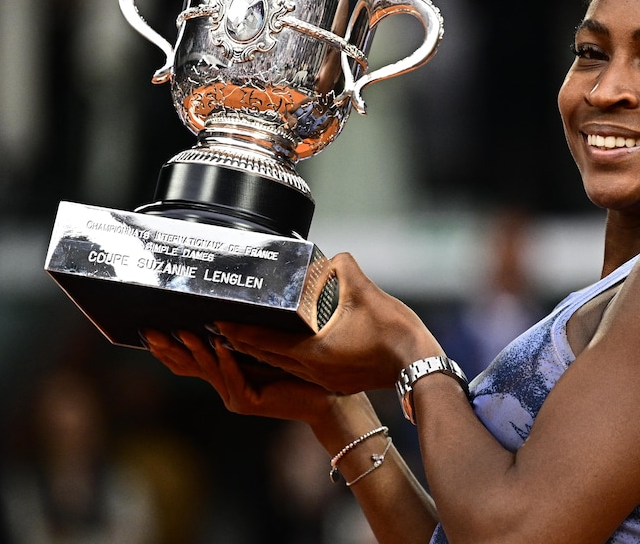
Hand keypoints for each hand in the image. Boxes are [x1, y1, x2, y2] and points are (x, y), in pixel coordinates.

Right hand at [141, 328, 339, 424]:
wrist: (323, 396)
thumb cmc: (299, 367)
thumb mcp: (263, 346)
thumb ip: (244, 333)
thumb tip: (227, 303)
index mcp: (224, 372)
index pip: (187, 360)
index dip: (166, 348)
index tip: (148, 330)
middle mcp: (224, 385)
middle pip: (188, 366)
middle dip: (169, 348)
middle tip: (152, 331)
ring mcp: (234, 396)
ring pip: (208, 370)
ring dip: (196, 349)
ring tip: (184, 331)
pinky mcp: (248, 402)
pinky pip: (233, 378)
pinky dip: (226, 361)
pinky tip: (220, 345)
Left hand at [212, 252, 443, 394]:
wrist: (420, 367)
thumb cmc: (395, 333)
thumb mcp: (365, 292)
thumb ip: (342, 268)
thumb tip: (331, 257)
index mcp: (312, 352)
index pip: (264, 341)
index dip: (239, 330)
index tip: (219, 320)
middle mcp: (313, 371)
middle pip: (268, 357)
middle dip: (244, 341)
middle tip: (224, 325)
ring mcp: (326, 380)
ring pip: (285, 365)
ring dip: (265, 351)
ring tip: (247, 335)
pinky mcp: (338, 381)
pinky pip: (302, 369)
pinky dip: (287, 356)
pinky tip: (290, 345)